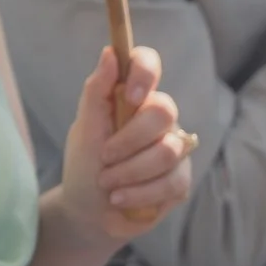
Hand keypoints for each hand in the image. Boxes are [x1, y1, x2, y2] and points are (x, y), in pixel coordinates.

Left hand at [56, 46, 196, 240]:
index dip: (146, 72)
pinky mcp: (180, 179)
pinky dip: (140, 193)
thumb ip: (97, 92)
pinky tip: (120, 199)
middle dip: (129, 140)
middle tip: (104, 158)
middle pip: (164, 112)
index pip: (148, 64)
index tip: (133, 96)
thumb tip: (110, 53)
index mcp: (131, 98)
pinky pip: (173, 180)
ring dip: (130, 171)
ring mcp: (174, 148)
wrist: (87, 213)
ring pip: (169, 150)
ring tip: (108, 183)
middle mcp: (157, 119)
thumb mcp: (84, 130)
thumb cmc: (84, 166)